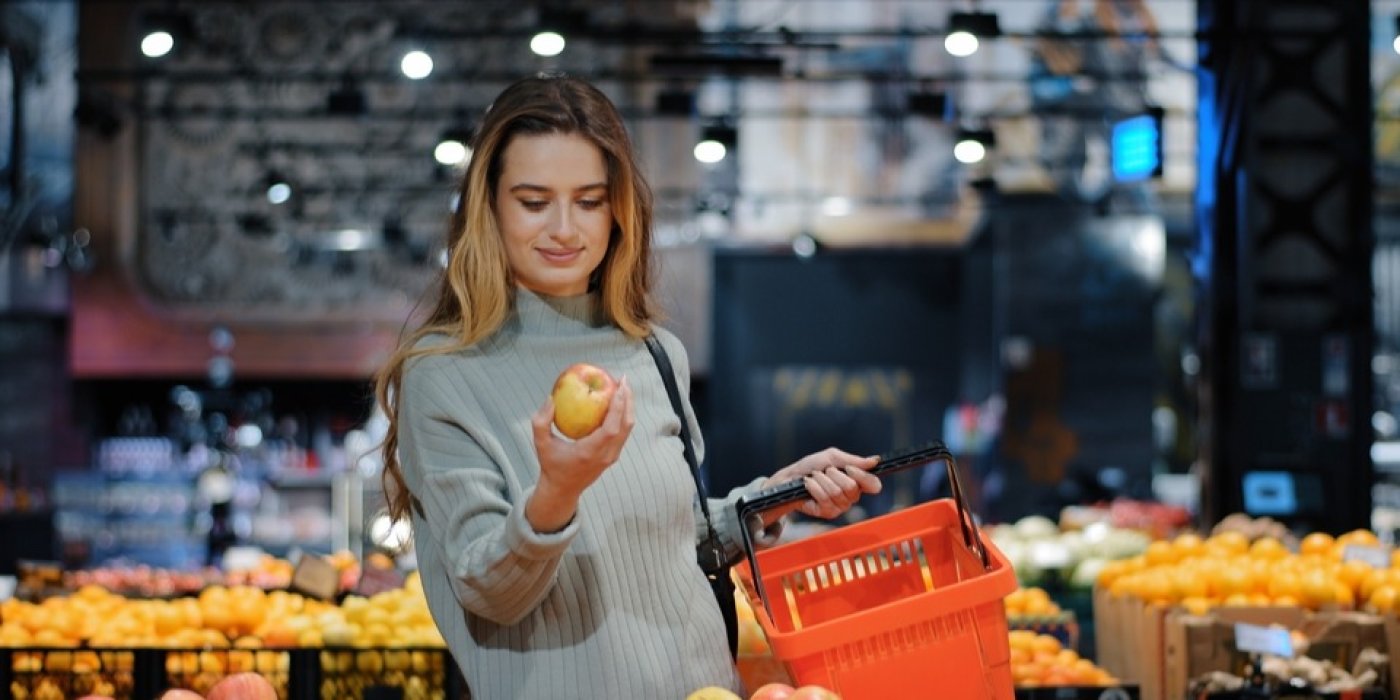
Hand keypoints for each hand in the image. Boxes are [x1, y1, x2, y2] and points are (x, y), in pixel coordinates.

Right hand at [525, 376, 633, 531]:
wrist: (562, 489)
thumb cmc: (551, 465)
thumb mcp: (540, 444)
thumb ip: (541, 422)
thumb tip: (551, 399)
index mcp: (589, 452)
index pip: (611, 428)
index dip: (618, 407)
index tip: (618, 387)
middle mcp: (605, 455)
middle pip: (626, 425)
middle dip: (628, 400)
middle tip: (623, 380)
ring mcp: (612, 457)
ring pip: (628, 429)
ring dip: (628, 406)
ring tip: (622, 387)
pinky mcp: (613, 456)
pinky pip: (623, 432)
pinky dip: (623, 415)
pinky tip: (616, 401)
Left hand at [762, 448, 881, 519]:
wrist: (791, 478)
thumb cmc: (812, 467)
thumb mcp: (832, 457)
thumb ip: (853, 460)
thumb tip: (875, 461)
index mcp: (857, 481)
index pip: (873, 484)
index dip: (863, 477)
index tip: (849, 468)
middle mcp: (852, 496)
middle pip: (852, 487)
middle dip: (835, 474)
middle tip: (825, 471)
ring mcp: (841, 506)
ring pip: (837, 492)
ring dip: (822, 480)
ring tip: (815, 477)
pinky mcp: (829, 513)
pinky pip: (825, 498)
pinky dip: (814, 487)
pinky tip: (809, 485)